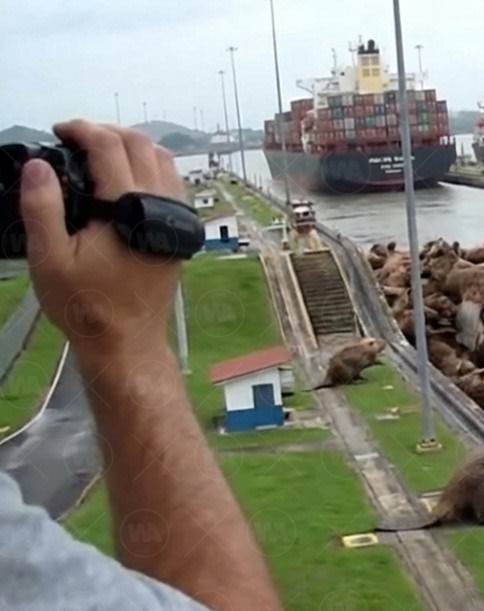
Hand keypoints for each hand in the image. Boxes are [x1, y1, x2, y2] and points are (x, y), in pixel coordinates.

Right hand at [19, 120, 182, 356]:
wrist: (126, 341)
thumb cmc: (87, 306)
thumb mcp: (48, 258)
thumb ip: (41, 207)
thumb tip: (37, 166)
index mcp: (128, 209)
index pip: (110, 146)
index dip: (82, 129)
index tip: (60, 131)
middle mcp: (160, 208)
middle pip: (141, 145)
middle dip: (106, 132)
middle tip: (76, 138)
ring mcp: (175, 219)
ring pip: (163, 161)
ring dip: (131, 147)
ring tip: (97, 153)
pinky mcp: (179, 232)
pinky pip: (172, 184)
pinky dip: (150, 167)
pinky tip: (125, 178)